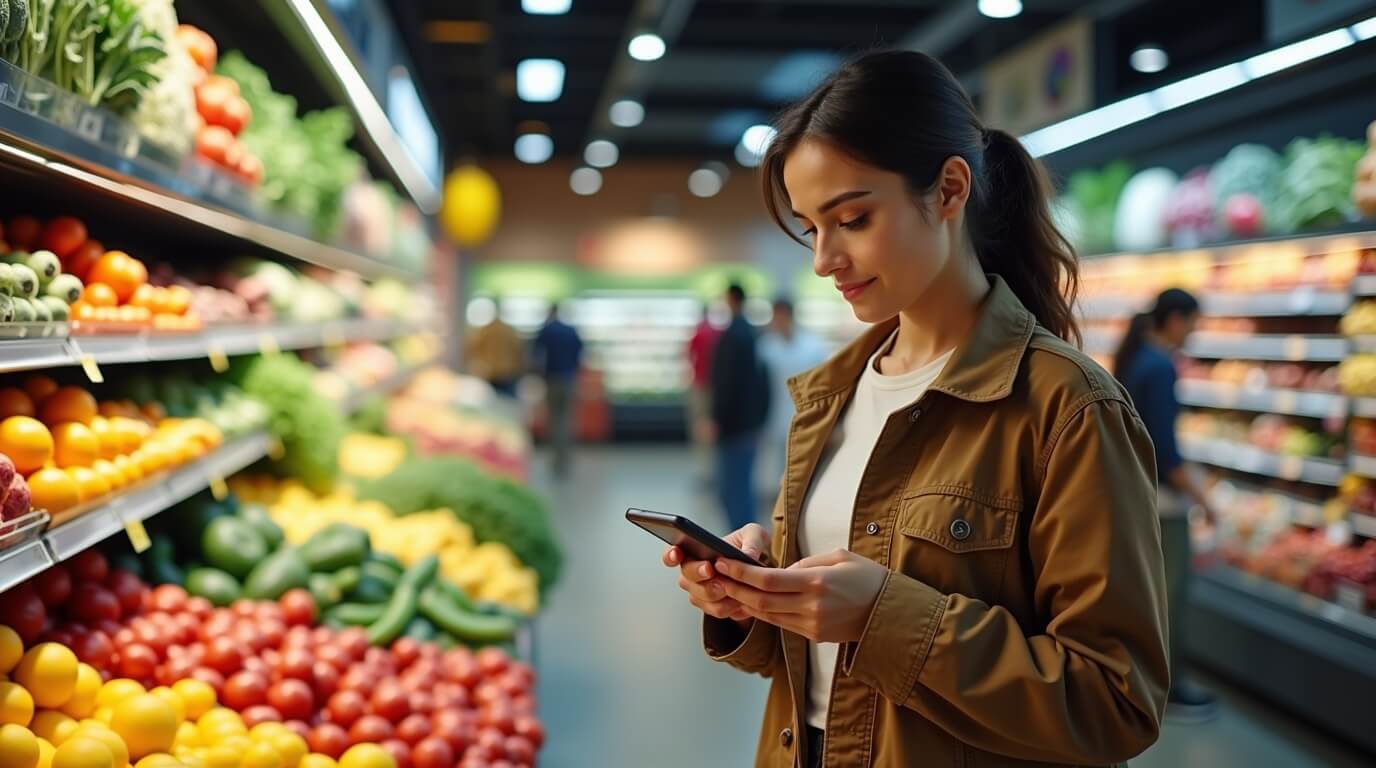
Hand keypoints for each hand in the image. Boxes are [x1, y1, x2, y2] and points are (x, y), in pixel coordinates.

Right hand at [663, 523, 770, 626]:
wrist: (760, 571)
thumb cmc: (750, 546)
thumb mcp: (755, 535)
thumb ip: (752, 540)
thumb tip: (748, 556)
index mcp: (695, 549)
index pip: (673, 551)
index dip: (670, 554)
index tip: (677, 553)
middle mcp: (692, 571)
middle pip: (686, 576)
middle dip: (697, 573)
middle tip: (710, 570)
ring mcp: (700, 590)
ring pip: (698, 596)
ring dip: (713, 593)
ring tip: (729, 586)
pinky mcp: (712, 606)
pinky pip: (715, 610)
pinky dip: (727, 606)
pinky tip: (739, 599)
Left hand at [712, 549, 888, 642]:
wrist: (892, 613)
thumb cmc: (868, 578)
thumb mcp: (840, 557)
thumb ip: (806, 562)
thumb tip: (780, 570)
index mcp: (817, 583)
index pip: (768, 580)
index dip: (741, 572)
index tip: (722, 561)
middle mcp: (812, 607)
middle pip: (760, 601)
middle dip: (733, 587)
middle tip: (714, 574)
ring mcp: (812, 625)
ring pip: (767, 616)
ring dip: (743, 602)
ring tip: (725, 587)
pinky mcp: (814, 635)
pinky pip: (781, 624)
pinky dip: (762, 613)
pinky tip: (749, 602)